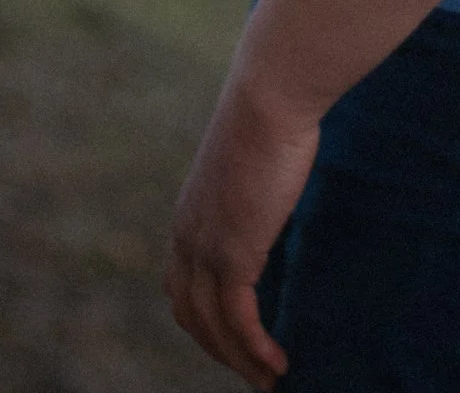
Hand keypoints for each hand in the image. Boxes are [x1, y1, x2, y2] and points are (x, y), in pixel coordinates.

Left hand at [167, 75, 317, 388]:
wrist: (270, 94)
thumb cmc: (272, 114)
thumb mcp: (252, 162)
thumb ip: (253, 190)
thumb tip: (274, 198)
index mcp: (188, 215)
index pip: (181, 288)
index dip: (203, 322)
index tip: (231, 340)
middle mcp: (187, 236)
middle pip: (191, 316)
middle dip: (220, 351)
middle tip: (252, 371)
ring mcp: (207, 247)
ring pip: (214, 328)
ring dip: (241, 362)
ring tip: (269, 380)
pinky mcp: (234, 253)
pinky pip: (240, 321)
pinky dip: (256, 350)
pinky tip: (279, 363)